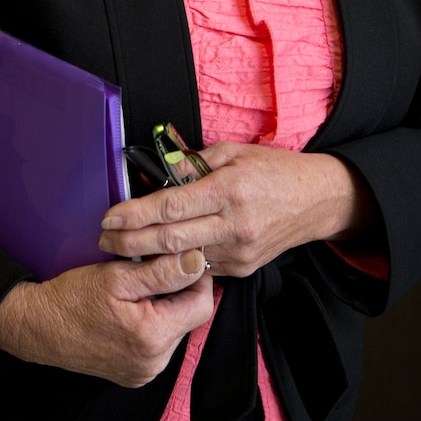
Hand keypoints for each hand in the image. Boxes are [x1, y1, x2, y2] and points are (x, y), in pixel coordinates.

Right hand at [0, 249, 212, 386]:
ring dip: (164, 304)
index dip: (195, 276)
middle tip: (151, 269)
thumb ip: (161, 272)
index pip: (202, 303)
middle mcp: (154, 362)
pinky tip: (130, 307)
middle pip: (189, 317)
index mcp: (153, 337)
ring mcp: (144, 371)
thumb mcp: (117, 276)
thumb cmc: (72, 299)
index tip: (179, 258)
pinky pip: (157, 342)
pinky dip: (151, 321)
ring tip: (137, 287)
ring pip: (174, 328)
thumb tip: (196, 262)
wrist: (38, 327)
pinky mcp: (134, 372)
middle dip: (177, 289)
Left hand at [99, 143, 378, 277]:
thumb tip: (162, 172)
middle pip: (170, 239)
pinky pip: (202, 268)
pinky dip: (176, 264)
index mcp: (228, 189)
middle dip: (130, 242)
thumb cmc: (275, 170)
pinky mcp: (243, 268)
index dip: (136, 213)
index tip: (110, 216)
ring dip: (148, 258)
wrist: (317, 200)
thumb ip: (195, 162)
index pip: (172, 206)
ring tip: (120, 251)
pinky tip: (155, 259)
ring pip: (183, 259)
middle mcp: (233, 224)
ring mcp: (239, 251)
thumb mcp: (234, 152)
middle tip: (104, 240)